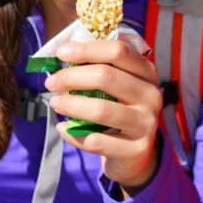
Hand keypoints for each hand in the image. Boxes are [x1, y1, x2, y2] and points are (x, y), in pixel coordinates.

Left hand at [44, 39, 162, 192]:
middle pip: (107, 76)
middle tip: (51, 83)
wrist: (136, 153)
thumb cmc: (118, 109)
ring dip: (71, 105)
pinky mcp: (136, 149)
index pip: (118, 51)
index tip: (61, 52)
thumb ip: (97, 67)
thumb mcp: (117, 86)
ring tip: (55, 103)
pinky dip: (73, 134)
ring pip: (101, 110)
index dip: (87, 49)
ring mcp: (146, 123)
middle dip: (72, 77)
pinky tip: (63, 128)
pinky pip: (96, 141)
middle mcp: (151, 95)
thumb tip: (64, 51)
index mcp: (147, 72)